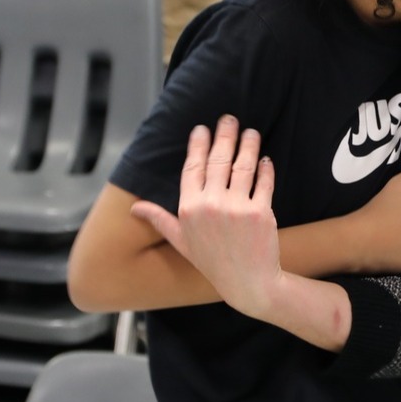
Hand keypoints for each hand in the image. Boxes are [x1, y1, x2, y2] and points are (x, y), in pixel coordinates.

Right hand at [130, 116, 283, 319]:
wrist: (248, 282)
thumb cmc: (213, 262)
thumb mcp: (181, 241)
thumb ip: (159, 220)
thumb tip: (134, 207)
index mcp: (189, 209)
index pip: (192, 167)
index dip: (198, 144)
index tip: (201, 128)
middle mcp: (211, 205)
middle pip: (217, 160)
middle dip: (224, 135)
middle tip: (229, 119)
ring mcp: (237, 208)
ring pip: (242, 166)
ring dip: (247, 145)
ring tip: (250, 132)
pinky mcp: (261, 212)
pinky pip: (264, 182)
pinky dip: (265, 168)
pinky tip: (265, 159)